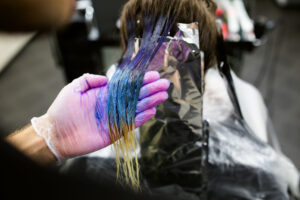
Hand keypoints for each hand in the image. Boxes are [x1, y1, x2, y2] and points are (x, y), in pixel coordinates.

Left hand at [31, 72, 168, 159]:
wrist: (56, 133)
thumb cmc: (62, 110)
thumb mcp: (74, 88)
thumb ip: (89, 79)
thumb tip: (107, 78)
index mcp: (105, 93)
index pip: (127, 85)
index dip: (140, 80)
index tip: (152, 75)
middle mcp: (113, 105)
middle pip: (135, 96)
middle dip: (150, 89)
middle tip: (164, 84)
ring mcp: (115, 118)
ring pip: (136, 109)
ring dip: (150, 102)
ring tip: (162, 96)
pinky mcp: (115, 131)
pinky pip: (131, 124)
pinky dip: (142, 118)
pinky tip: (152, 111)